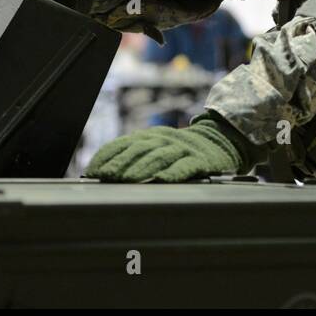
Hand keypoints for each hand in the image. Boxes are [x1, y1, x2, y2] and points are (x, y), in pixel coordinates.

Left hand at [85, 118, 246, 182]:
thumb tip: (101, 171)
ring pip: (159, 157)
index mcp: (151, 136)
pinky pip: (185, 167)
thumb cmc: (184, 150)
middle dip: (120, 164)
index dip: (107, 156)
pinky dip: (173, 173)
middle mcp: (165, 140)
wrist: (222, 140)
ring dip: (141, 169)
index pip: (124, 144)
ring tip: (127, 179)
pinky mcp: (200, 161)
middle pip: (139, 151)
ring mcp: (183, 149)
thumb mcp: (158, 146)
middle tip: (106, 177)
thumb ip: (135, 155)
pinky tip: (162, 180)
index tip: (92, 171)